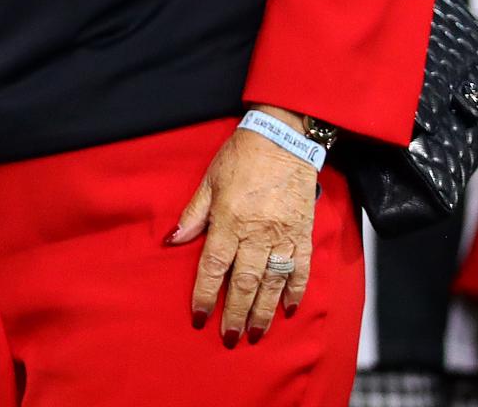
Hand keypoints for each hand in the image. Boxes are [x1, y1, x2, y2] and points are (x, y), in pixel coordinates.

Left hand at [167, 108, 321, 342]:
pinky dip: (295, 292)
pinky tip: (288, 310)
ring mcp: (283, 236)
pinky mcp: (303, 234)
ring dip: (264, 312)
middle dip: (236, 314)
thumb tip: (173, 241)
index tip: (199, 317)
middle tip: (230, 338)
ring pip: (273, 283)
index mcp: (228, 221)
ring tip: (257, 334)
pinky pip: (300, 270)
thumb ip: (194, 214)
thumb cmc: (240, 158)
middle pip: (244, 283)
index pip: (213, 267)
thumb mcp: (209, 181)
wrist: (283, 140)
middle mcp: (257, 234)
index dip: (205, 294)